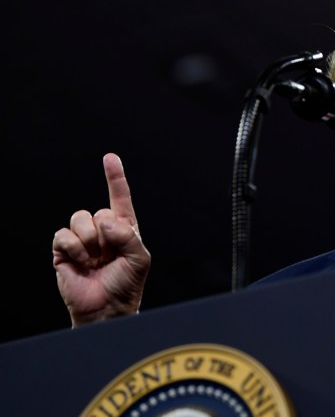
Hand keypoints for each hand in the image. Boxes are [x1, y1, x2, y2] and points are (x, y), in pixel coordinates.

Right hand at [52, 153, 150, 326]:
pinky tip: (82, 262)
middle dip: (107, 234)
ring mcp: (82, 239)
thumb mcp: (140, 258)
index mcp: (124, 228)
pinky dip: (75, 248)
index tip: (110, 158)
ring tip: (96, 259)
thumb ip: (128, 235)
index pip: (120, 198)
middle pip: (98, 211)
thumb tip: (106, 220)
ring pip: (80, 218)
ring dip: (90, 240)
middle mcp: (102, 230)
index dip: (115, 177)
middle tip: (110, 255)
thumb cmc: (127, 284)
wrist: (107, 308)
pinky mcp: (63, 249)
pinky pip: (64, 234)